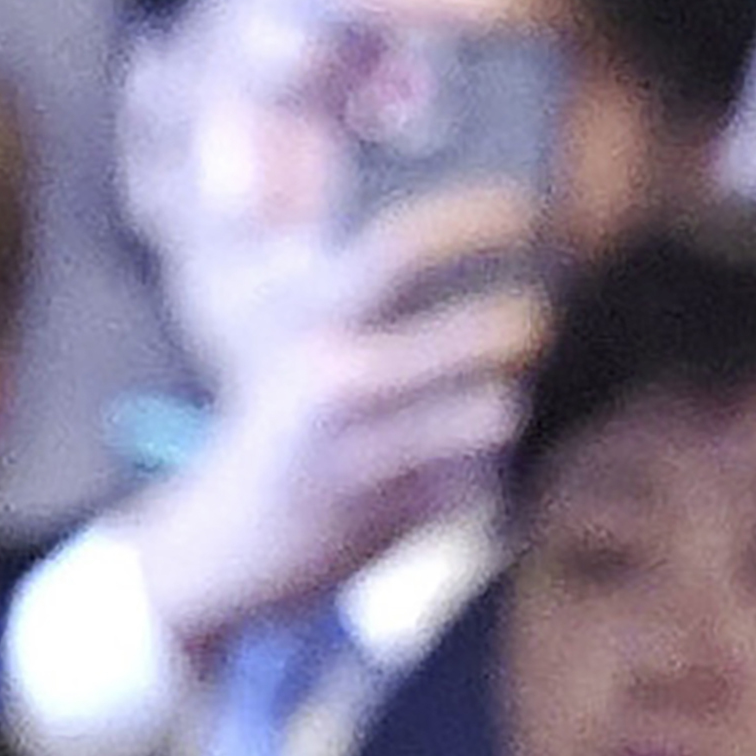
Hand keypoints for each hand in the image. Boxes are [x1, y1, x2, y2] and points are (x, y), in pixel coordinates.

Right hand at [129, 182, 549, 661]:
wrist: (220, 545)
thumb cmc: (288, 431)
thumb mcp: (306, 351)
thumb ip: (379, 306)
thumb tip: (497, 261)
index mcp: (309, 326)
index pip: (402, 246)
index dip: (475, 219)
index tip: (522, 210)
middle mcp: (336, 383)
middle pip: (487, 330)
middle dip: (529, 324)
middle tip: (534, 322)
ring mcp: (366, 453)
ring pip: (497, 410)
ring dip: (509, 404)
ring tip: (495, 401)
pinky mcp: (393, 515)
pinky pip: (482, 480)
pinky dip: (487, 472)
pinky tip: (457, 467)